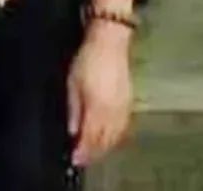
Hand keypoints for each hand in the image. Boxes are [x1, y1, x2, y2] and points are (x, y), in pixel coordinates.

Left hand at [66, 23, 133, 166]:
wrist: (110, 42)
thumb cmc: (88, 60)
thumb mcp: (73, 83)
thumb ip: (74, 109)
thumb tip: (73, 130)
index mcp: (98, 108)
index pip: (91, 138)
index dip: (83, 152)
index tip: (75, 159)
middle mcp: (113, 112)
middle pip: (105, 141)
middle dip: (93, 153)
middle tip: (82, 159)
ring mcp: (124, 108)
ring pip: (115, 136)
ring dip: (105, 147)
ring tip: (94, 152)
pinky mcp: (130, 102)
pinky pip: (123, 127)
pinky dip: (115, 137)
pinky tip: (109, 138)